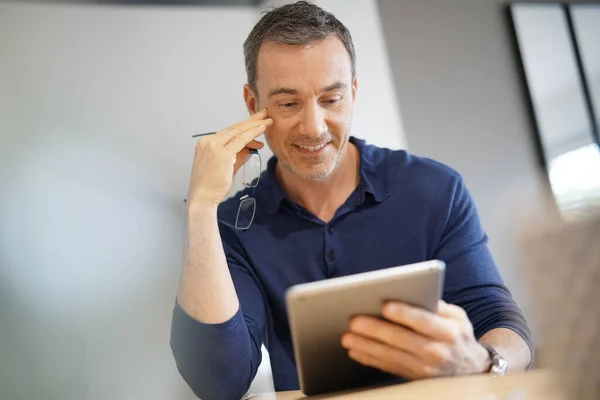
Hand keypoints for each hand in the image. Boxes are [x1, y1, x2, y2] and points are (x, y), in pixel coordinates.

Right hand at [187, 109, 272, 206]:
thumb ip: (238, 155)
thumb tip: (251, 147)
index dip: (244, 126)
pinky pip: (241, 139)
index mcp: (206, 144)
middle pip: (234, 128)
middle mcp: (208, 142)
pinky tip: (262, 128)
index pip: (229, 132)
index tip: (256, 121)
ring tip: (268, 122)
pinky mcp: (223, 153)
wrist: (203, 199)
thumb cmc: (212, 187)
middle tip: (265, 113)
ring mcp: (214, 146)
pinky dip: (253, 133)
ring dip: (255, 125)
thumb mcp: (227, 167)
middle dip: (251, 120)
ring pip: (238, 131)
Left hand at [340, 300, 490, 379]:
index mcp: (448, 332)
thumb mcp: (458, 317)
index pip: (424, 321)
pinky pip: (388, 367)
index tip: (385, 305)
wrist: (470, 370)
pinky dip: (370, 360)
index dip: (405, 314)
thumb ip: (437, 305)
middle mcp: (436, 352)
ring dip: (366, 347)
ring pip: (390, 356)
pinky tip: (355, 351)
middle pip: (401, 340)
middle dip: (376, 330)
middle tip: (354, 320)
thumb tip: (414, 292)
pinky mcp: (413, 378)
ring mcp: (424, 368)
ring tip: (347, 337)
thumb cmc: (458, 336)